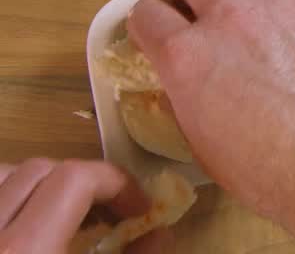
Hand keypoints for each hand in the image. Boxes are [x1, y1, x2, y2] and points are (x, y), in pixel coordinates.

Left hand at [0, 158, 168, 253]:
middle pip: (42, 169)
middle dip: (85, 181)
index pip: (74, 179)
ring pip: (7, 173)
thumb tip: (159, 233)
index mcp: (27, 249)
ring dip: (43, 182)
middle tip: (111, 212)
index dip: (117, 183)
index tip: (139, 208)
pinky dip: (13, 194)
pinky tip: (32, 220)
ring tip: (67, 212)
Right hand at [126, 0, 294, 249]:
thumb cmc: (269, 172)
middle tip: (201, 5)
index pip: (145, 12)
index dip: (151, 24)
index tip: (162, 33)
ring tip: (254, 8)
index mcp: (187, 56)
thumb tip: (189, 76)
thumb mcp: (203, 142)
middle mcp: (229, 19)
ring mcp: (281, 7)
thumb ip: (188, 94)